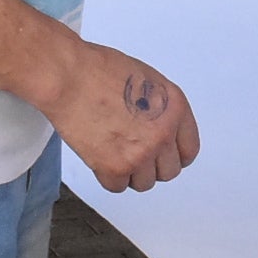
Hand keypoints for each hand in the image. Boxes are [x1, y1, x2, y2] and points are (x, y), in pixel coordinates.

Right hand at [46, 43, 199, 191]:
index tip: (162, 156)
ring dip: (130, 172)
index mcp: (176, 109)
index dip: (172, 155)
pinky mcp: (115, 167)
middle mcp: (163, 134)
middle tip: (132, 152)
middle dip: (151, 165)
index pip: (189, 150)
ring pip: (144, 183)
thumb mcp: (148, 80)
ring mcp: (141, 153)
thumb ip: (161, 109)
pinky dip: (107, 176)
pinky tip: (99, 155)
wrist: (69, 76)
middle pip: (168, 171)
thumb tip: (160, 127)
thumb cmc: (99, 70)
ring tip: (113, 150)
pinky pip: (118, 187)